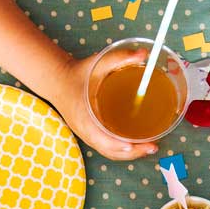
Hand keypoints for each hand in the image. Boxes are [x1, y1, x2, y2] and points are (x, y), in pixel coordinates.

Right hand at [33, 52, 155, 161]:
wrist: (57, 81)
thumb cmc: (76, 74)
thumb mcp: (96, 63)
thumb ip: (120, 57)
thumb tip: (143, 54)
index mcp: (84, 116)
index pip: (101, 138)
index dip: (118, 145)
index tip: (134, 145)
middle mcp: (85, 130)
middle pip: (109, 150)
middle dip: (132, 152)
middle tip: (152, 147)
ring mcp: (87, 135)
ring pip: (109, 152)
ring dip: (129, 154)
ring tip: (149, 148)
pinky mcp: (90, 135)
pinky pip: (107, 148)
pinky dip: (122, 150)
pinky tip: (136, 145)